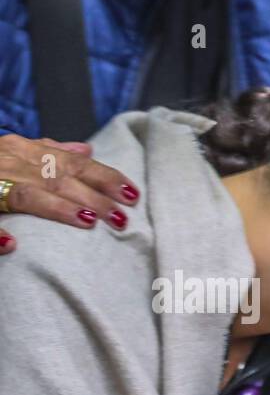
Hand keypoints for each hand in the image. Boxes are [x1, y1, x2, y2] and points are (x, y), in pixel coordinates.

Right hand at [0, 134, 138, 252]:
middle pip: (56, 178)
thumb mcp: (16, 150)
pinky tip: (12, 245)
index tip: (133, 193)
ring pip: (26, 194)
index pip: (72, 163)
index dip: (104, 177)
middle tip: (121, 216)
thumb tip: (86, 150)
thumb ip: (49, 151)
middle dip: (92, 195)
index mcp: (21, 151)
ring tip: (87, 220)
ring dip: (57, 208)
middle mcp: (7, 162)